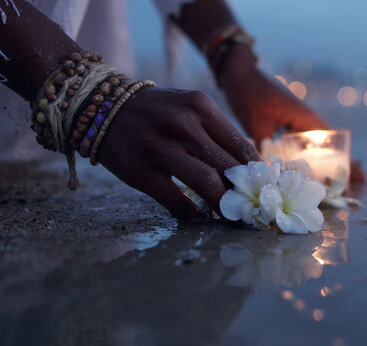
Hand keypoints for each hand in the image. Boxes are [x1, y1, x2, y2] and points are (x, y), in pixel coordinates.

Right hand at [97, 87, 261, 218]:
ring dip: (223, 205)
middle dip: (244, 192)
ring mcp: (159, 147)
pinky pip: (176, 200)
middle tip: (252, 208)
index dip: (256, 173)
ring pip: (207, 183)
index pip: (241, 146)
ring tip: (231, 215)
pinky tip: (200, 217)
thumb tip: (249, 169)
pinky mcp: (139, 171)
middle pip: (227, 167)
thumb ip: (217, 134)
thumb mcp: (189, 109)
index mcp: (201, 107)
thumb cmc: (157, 113)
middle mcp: (182, 124)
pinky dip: (192, 213)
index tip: (264, 189)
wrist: (102, 107)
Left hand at [219, 45, 365, 182]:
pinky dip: (310, 155)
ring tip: (339, 181)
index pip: (333, 143)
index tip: (359, 177)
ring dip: (328, 160)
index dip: (345, 161)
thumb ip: (266, 151)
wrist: (239, 74)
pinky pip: (304, 142)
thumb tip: (273, 177)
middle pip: (330, 145)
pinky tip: (309, 168)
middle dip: (343, 163)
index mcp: (305, 118)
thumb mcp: (256, 125)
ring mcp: (297, 120)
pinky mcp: (286, 121)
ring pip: (318, 144)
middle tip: (358, 183)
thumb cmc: (249, 95)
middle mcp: (306, 119)